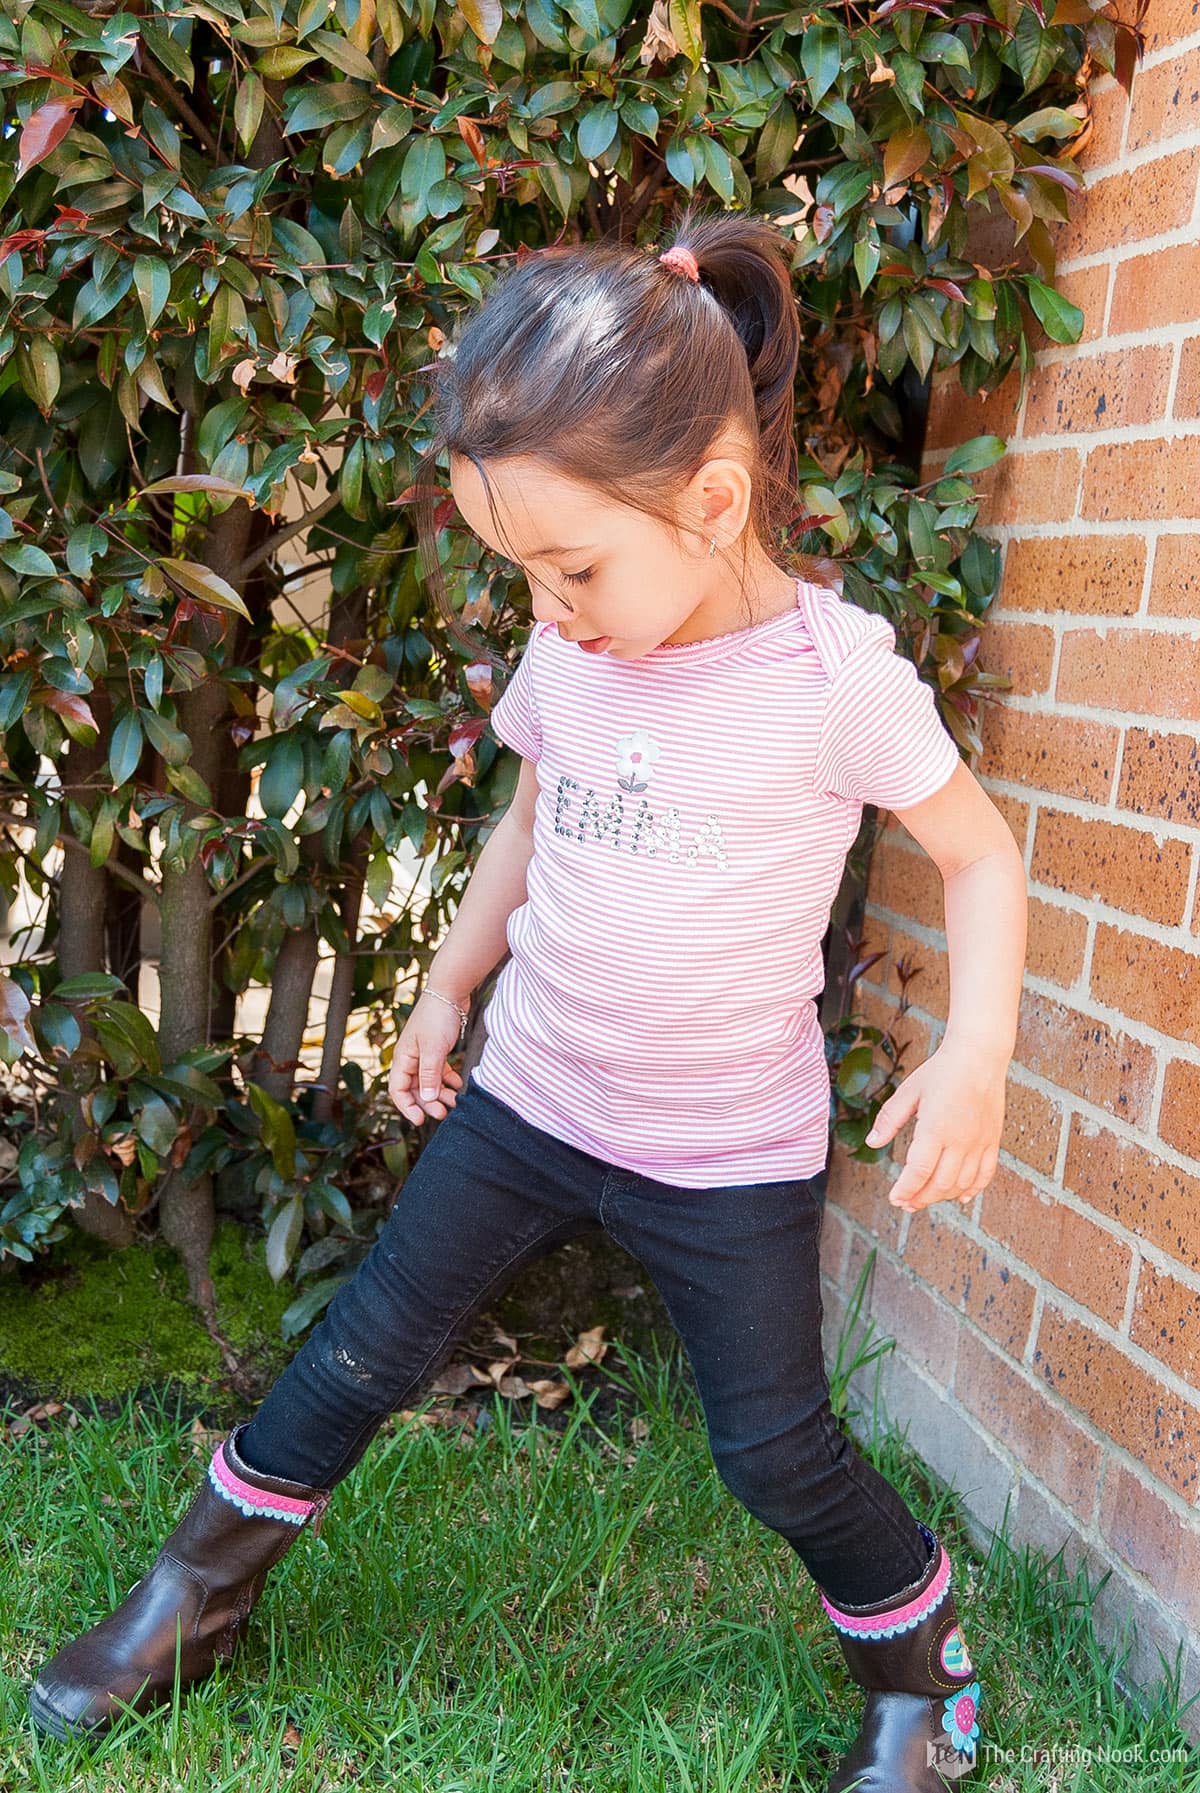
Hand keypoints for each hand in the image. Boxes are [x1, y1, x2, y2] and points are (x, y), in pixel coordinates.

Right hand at [387, 994, 465, 1124]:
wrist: (450, 991)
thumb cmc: (438, 1017)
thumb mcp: (434, 1049)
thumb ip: (430, 1075)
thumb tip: (428, 1100)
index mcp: (403, 1058)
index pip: (398, 1090)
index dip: (407, 1107)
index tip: (421, 1120)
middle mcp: (411, 1058)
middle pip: (414, 1089)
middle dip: (428, 1103)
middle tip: (443, 1113)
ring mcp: (424, 1053)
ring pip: (429, 1082)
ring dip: (440, 1094)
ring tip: (455, 1101)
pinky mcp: (438, 1049)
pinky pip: (439, 1071)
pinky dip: (447, 1080)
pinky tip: (458, 1085)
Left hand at [863, 1039, 1005, 1214]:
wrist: (979, 1055)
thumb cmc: (941, 1070)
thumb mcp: (909, 1091)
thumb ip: (890, 1119)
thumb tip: (872, 1142)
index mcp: (935, 1128)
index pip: (919, 1171)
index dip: (906, 1190)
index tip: (895, 1198)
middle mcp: (960, 1140)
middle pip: (940, 1183)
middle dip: (920, 1198)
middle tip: (906, 1203)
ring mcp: (979, 1142)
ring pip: (962, 1183)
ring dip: (942, 1196)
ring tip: (925, 1198)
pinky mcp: (992, 1140)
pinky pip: (985, 1174)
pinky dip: (973, 1190)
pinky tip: (960, 1197)